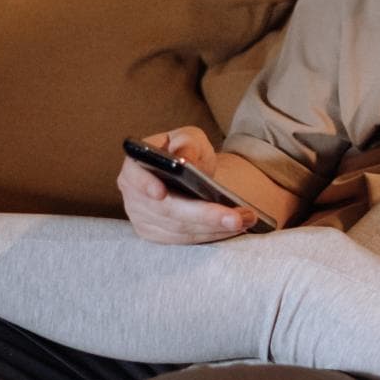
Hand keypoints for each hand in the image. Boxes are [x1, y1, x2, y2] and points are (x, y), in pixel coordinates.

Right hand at [118, 127, 258, 243]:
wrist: (189, 173)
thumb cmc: (186, 150)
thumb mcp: (189, 139)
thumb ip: (187, 145)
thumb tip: (184, 159)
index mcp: (135, 165)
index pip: (133, 176)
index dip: (145, 185)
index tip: (161, 193)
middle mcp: (134, 195)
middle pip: (167, 210)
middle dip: (205, 215)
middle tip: (237, 217)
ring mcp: (142, 218)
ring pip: (180, 228)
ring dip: (216, 227)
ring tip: (246, 220)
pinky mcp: (157, 235)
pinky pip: (186, 240)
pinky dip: (212, 234)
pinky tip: (235, 228)